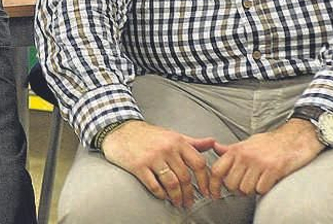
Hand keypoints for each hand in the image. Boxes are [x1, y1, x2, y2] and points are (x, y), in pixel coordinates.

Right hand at [101, 120, 218, 208]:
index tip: (206, 191)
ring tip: (178, 202)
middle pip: (185, 177)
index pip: (198, 163)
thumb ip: (192, 141)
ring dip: (177, 196)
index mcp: (177, 141)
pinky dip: (160, 194)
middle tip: (190, 202)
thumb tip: (212, 142)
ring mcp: (152, 157)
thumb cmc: (147, 134)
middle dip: (189, 193)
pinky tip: (163, 196)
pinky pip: (154, 185)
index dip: (204, 180)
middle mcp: (166, 149)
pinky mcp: (138, 166)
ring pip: (171, 183)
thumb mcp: (171, 134)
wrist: (119, 129)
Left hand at [210, 119, 322, 196]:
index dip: (214, 185)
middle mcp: (245, 156)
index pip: (217, 170)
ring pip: (245, 189)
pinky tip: (268, 182)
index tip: (215, 194)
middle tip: (246, 186)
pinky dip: (264, 190)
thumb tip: (216, 148)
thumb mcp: (248, 142)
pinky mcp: (274, 169)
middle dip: (237, 189)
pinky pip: (261, 189)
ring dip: (252, 190)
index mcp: (237, 149)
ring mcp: (259, 162)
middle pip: (231, 184)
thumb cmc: (271, 142)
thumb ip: (231, 149)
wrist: (296, 137)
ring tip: (259, 182)